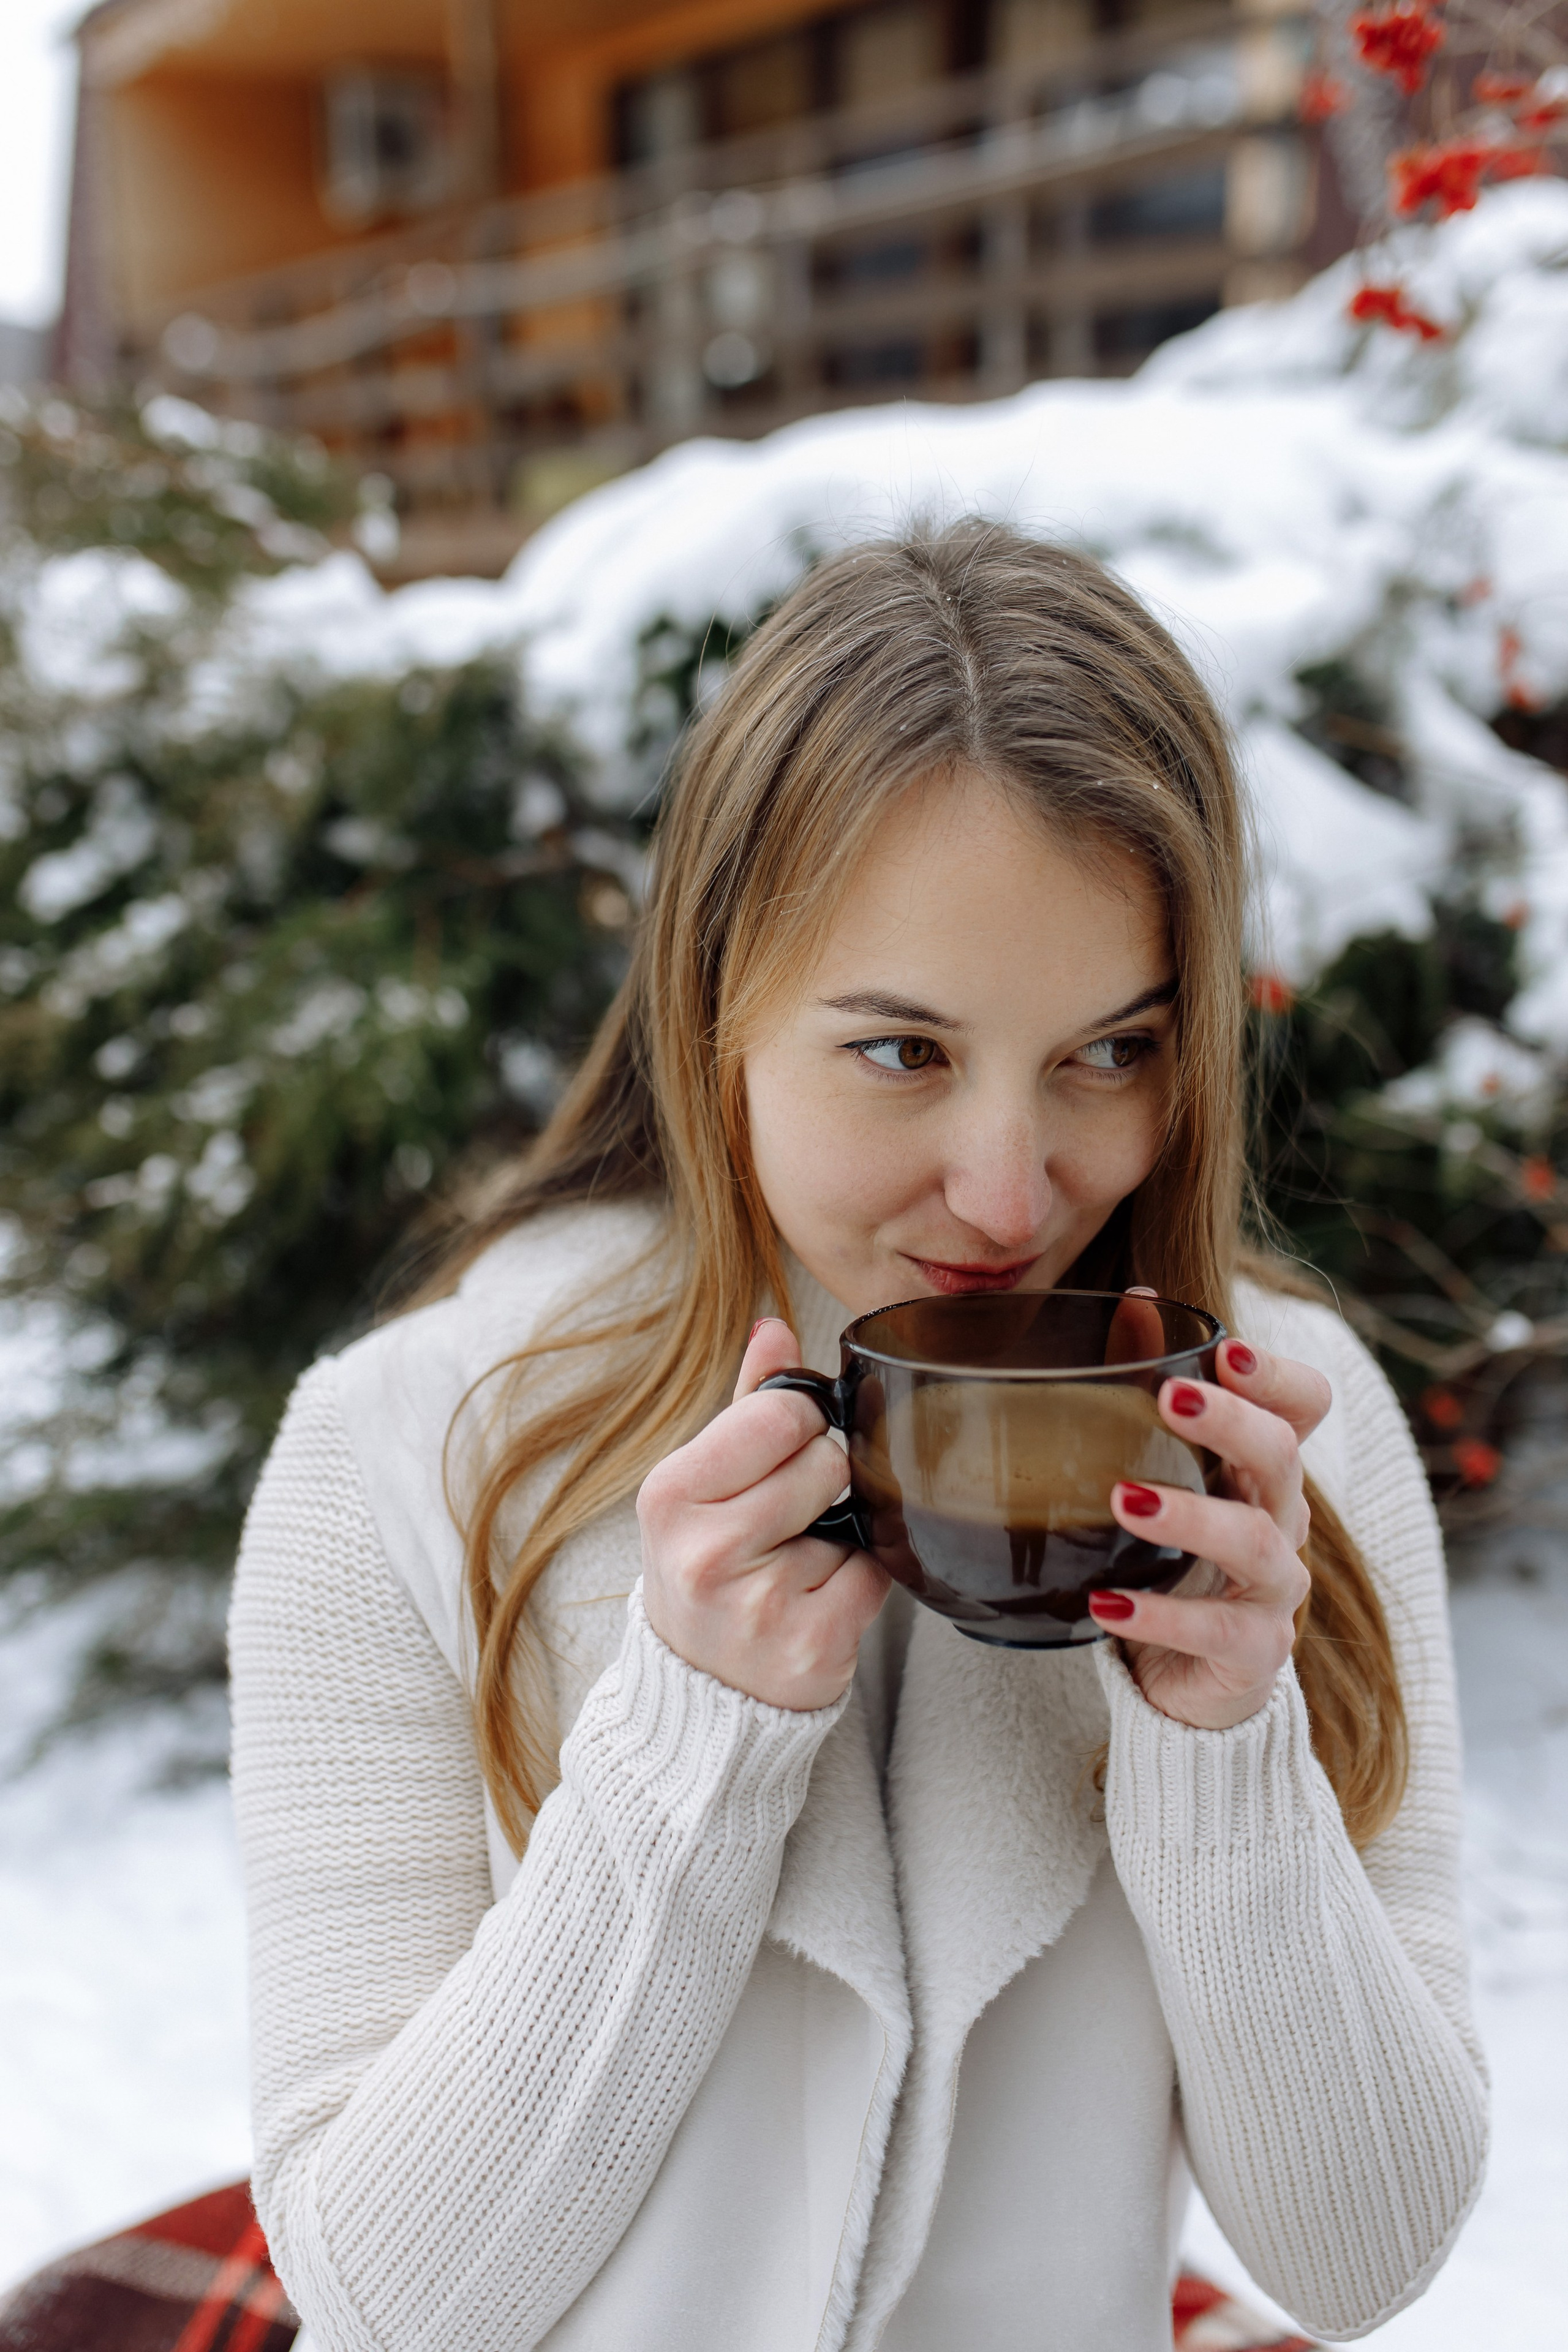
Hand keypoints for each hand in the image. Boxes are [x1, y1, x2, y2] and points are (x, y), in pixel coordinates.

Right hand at [637, 1318, 889, 1709]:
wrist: (702, 1692)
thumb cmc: (707, 1572)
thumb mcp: (702, 1485)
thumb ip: (744, 1403)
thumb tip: (774, 1327)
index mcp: (670, 1495)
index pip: (778, 1415)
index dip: (800, 1426)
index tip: (783, 1454)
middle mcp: (706, 1551)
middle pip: (824, 1461)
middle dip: (823, 1479)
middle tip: (790, 1517)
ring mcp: (760, 1604)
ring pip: (857, 1515)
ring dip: (843, 1531)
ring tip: (799, 1559)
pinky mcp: (812, 1646)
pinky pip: (877, 1573)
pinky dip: (862, 1580)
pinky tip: (819, 1597)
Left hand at [1087, 1334, 1330, 1729]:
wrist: (1185, 1680)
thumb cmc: (1174, 1562)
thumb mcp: (1166, 1476)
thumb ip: (1152, 1390)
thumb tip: (1137, 1295)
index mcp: (1262, 1470)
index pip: (1305, 1406)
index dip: (1277, 1376)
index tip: (1225, 1351)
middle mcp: (1282, 1521)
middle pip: (1283, 1458)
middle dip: (1231, 1423)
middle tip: (1168, 1399)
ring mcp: (1274, 1591)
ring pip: (1255, 1542)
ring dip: (1191, 1516)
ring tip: (1125, 1500)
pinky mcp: (1253, 1654)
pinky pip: (1217, 1632)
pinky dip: (1160, 1618)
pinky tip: (1105, 1605)